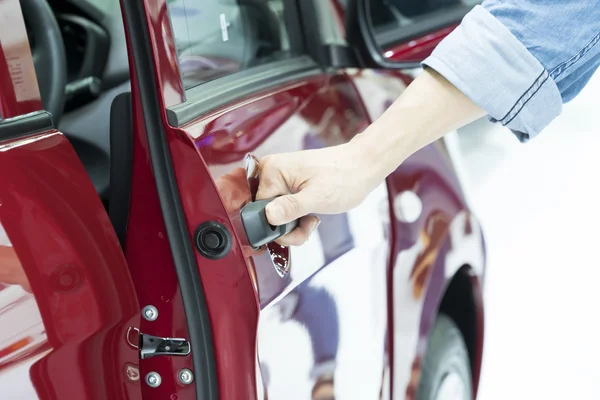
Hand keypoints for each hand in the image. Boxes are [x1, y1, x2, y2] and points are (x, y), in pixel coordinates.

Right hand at [256, 139, 380, 245]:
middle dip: (285, 228)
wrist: (364, 166)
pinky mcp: (288, 183)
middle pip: (265, 213)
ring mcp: (280, 177)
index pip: (258, 209)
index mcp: (272, 170)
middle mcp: (271, 171)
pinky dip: (295, 218)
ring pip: (274, 214)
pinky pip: (283, 208)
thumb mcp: (317, 198)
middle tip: (307, 227)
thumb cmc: (345, 177)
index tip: (296, 231)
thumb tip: (268, 216)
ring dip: (292, 225)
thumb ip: (291, 208)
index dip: (276, 227)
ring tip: (312, 221)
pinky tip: (310, 217)